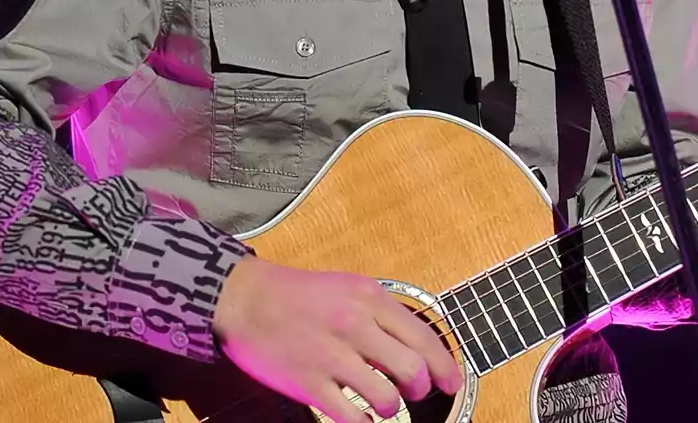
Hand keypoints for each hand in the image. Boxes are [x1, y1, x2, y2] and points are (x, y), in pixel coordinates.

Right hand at [210, 255, 462, 421]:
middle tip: (412, 393)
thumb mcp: (349, 287)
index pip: (424, 337)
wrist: (244, 298)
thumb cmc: (298, 294)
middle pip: (412, 370)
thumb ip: (382, 313)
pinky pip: (351, 417)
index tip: (453, 383)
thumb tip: (418, 345)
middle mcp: (356, 325)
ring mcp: (332, 356)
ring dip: (390, 407)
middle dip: (420, 389)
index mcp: (370, 298)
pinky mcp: (309, 384)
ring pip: (386, 398)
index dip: (445, 366)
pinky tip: (358, 416)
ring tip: (381, 403)